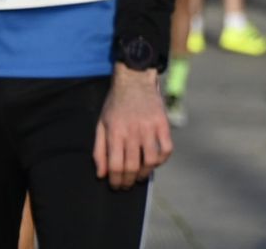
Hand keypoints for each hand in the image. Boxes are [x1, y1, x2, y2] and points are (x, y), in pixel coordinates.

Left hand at [92, 66, 172, 189]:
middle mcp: (132, 131)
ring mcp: (149, 128)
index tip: (116, 186)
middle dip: (128, 181)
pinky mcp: (163, 124)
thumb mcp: (101, 123)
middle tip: (127, 185)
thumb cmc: (115, 103)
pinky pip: (166, 150)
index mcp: (115, 131)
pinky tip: (155, 162)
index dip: (116, 180)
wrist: (134, 79)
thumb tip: (101, 174)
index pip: (115, 165)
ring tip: (140, 176)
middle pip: (132, 166)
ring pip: (150, 161)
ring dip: (145, 174)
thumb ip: (99, 150)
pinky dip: (162, 160)